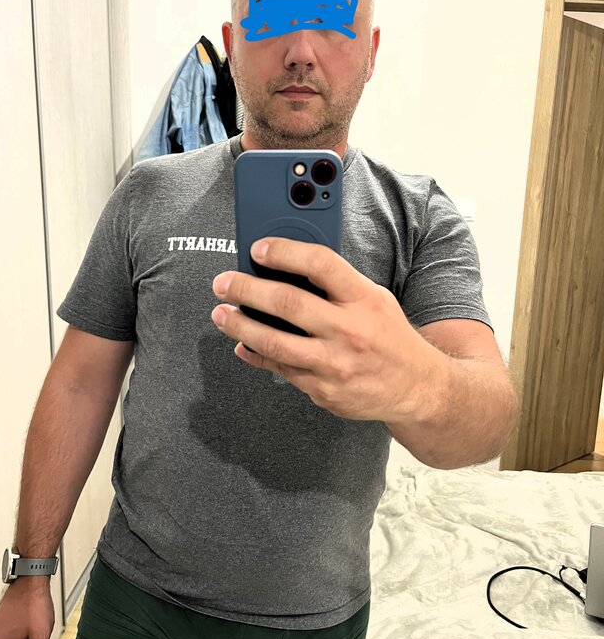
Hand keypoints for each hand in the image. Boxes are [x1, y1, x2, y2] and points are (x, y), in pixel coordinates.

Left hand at [211, 237, 440, 421]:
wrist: (417, 388)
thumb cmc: (390, 338)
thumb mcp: (375, 300)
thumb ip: (338, 285)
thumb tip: (287, 268)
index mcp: (364, 300)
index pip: (320, 264)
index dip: (285, 252)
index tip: (258, 248)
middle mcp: (349, 331)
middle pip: (288, 303)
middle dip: (247, 289)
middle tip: (223, 283)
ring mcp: (334, 364)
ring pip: (275, 342)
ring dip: (241, 325)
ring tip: (221, 313)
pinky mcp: (323, 390)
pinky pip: (280, 369)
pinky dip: (256, 354)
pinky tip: (242, 343)